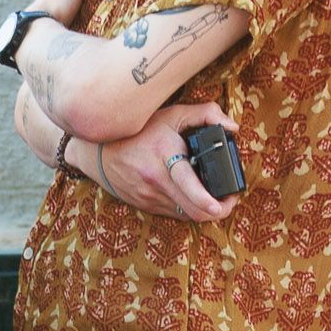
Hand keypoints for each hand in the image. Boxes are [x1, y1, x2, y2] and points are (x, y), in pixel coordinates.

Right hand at [91, 96, 242, 223]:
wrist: (98, 152)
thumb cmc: (138, 131)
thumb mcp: (171, 114)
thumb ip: (206, 114)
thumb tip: (232, 127)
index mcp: (164, 157)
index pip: (189, 186)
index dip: (210, 201)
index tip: (228, 201)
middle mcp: (156, 182)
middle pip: (194, 211)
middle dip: (218, 211)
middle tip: (229, 200)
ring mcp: (150, 197)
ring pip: (186, 216)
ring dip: (204, 210)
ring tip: (215, 198)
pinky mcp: (146, 206)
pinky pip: (174, 214)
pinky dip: (188, 208)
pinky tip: (193, 197)